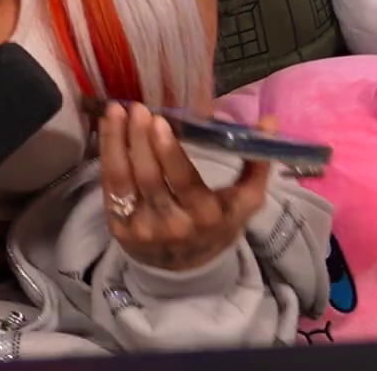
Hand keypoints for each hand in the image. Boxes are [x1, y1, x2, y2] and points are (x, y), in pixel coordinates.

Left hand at [99, 102, 268, 271]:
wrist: (186, 268)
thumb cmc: (217, 225)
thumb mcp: (244, 203)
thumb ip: (257, 164)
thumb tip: (269, 121)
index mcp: (206, 217)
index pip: (184, 181)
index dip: (169, 152)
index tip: (160, 121)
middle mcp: (172, 224)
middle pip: (150, 176)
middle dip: (140, 139)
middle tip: (136, 109)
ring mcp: (142, 228)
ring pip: (123, 179)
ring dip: (116, 141)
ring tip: (115, 111)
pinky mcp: (118, 228)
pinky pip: (109, 186)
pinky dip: (106, 154)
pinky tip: (108, 130)